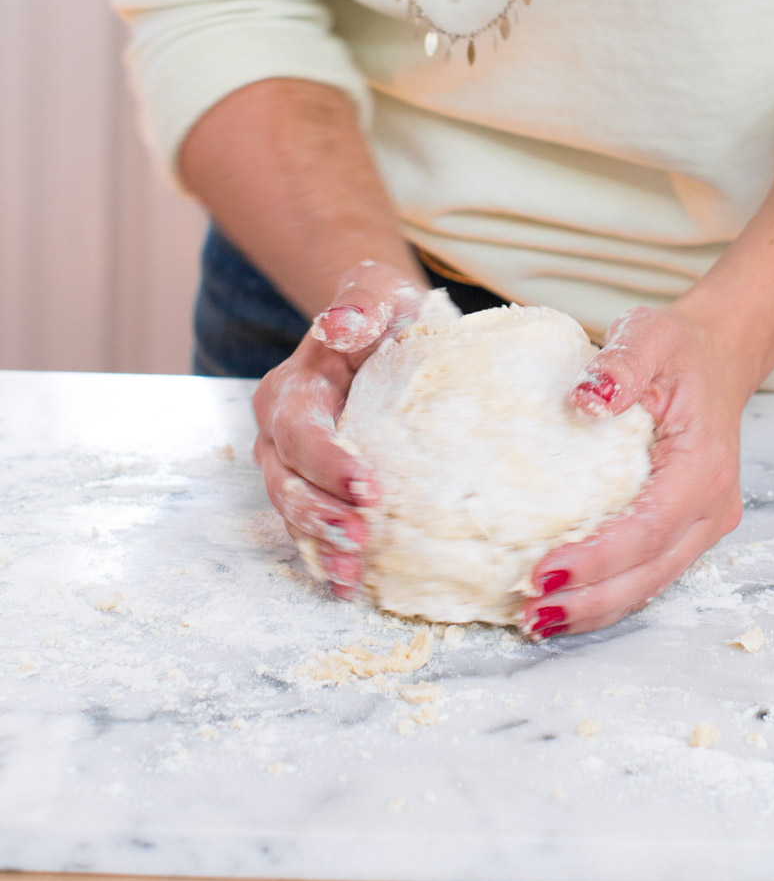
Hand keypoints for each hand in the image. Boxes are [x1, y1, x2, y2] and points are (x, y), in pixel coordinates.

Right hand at [252, 259, 428, 597]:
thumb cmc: (382, 313)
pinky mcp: (318, 491)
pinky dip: (328, 557)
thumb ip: (359, 306)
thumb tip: (338, 325)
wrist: (385, 332)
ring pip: (294, 512)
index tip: (366, 485)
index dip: (327, 461)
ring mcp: (295, 469)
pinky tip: (351, 585)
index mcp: (291, 389)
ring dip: (321, 545)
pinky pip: (313, 529)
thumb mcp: (376, 294)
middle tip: (359, 536)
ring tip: (351, 573)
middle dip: (319, 514)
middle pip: (287, 482)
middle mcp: (281, 434)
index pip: (300, 430)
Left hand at [519, 304, 749, 638]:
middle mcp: (711, 507)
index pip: (649, 528)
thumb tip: (587, 399)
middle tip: (531, 613)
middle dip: (590, 600)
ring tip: (538, 621)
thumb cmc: (681, 349)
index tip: (544, 570)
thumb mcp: (650, 336)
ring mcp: (701, 524)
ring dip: (595, 607)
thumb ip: (621, 365)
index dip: (598, 558)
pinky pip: (647, 573)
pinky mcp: (684, 530)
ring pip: (649, 583)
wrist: (717, 358)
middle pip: (649, 573)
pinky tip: (564, 603)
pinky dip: (606, 592)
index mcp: (703, 467)